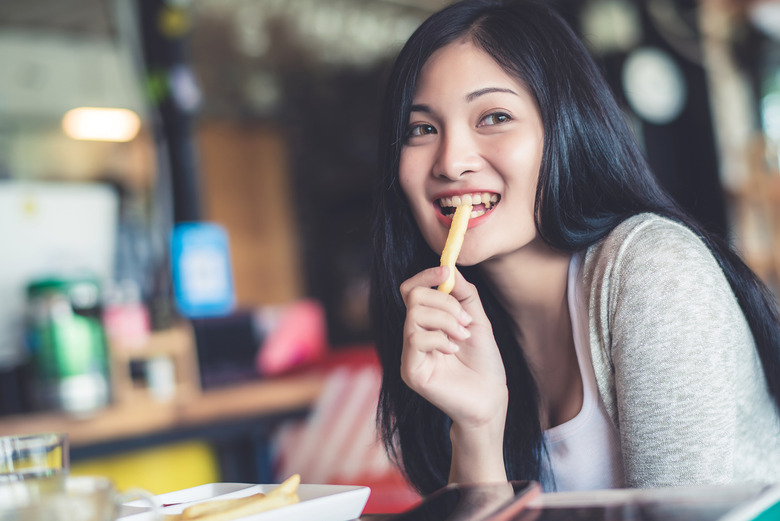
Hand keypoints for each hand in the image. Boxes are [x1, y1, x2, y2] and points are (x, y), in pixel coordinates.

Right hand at [399, 265, 507, 431]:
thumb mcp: (477, 320)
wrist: (490, 399)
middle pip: (412, 297)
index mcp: (426, 324)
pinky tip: (453, 351)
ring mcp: (409, 354)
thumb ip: (463, 294)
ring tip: (462, 336)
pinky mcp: (410, 371)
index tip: (447, 273)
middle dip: (445, 302)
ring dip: (446, 320)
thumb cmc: (484, 363)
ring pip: (414, 315)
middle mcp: (412, 336)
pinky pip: (416, 339)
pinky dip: (440, 339)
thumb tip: (449, 268)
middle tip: (466, 321)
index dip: (426, 276)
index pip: (411, 290)